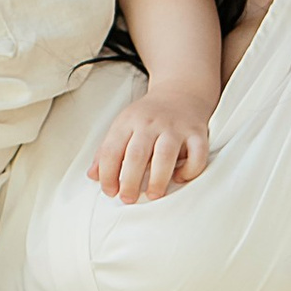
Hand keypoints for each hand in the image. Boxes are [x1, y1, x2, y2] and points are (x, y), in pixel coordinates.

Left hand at [88, 86, 210, 204]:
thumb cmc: (149, 116)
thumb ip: (107, 151)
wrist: (181, 92)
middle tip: (128, 199)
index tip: (110, 192)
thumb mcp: (123, 126)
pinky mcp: (197, 132)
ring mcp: (175, 127)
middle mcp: (151, 123)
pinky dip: (190, 170)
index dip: (107, 174)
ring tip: (153, 195)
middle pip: (137, 154)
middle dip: (130, 181)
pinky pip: (197, 154)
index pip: (112, 150)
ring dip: (158, 179)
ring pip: (165, 155)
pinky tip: (180, 178)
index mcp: (128, 121)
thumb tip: (93, 176)